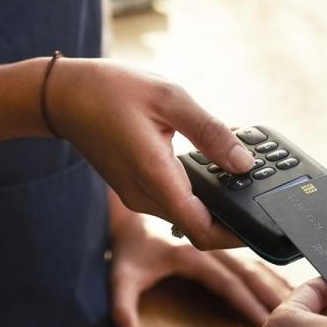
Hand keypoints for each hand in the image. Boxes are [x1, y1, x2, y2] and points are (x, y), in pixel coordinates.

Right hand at [48, 59, 254, 248]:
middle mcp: (145, 197)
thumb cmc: (110, 90)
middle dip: (232, 217)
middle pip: (198, 227)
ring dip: (214, 205)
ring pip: (186, 216)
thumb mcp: (169, 98)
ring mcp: (138, 196)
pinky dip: (196, 194)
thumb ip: (210, 133)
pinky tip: (212, 170)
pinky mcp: (136, 189)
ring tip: (242, 178)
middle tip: (261, 193)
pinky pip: (173, 202)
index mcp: (155, 178)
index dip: (236, 235)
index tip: (262, 225)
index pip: (202, 231)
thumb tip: (244, 162)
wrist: (63, 96)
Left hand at [109, 191, 291, 326]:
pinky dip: (267, 270)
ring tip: (297, 297)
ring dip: (274, 279)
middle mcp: (208, 247)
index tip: (265, 319)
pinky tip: (281, 281)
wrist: (131, 216)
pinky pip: (247, 259)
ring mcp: (216, 245)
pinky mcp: (219, 245)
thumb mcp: (121, 276)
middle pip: (248, 271)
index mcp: (190, 254)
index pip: (226, 282)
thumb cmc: (131, 247)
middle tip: (295, 312)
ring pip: (252, 263)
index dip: (246, 301)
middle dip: (271, 292)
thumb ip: (122, 308)